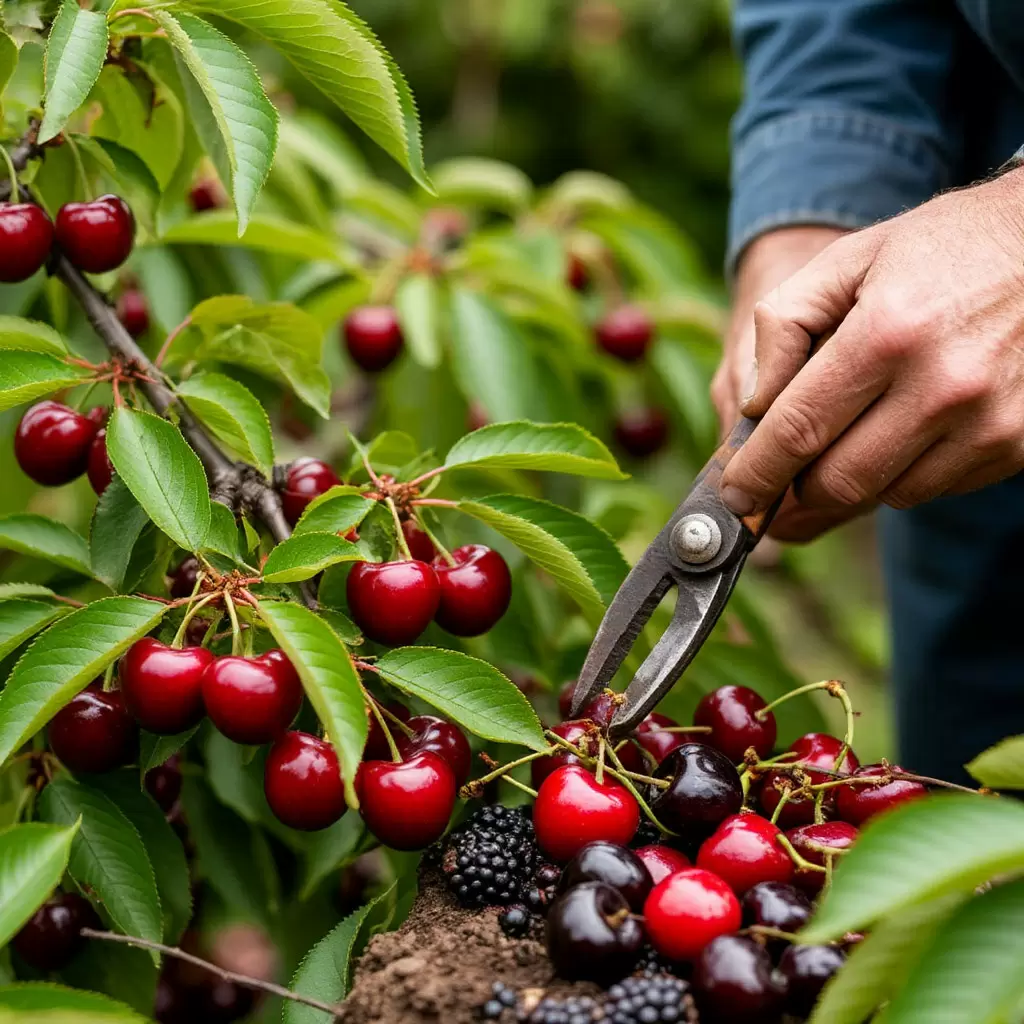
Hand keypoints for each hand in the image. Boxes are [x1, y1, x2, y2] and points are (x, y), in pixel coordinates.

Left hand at [718, 167, 1023, 527]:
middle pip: (837, 482)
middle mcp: (943, 386)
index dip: (755, 474)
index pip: (799, 430)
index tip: (732, 496)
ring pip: (883, 495)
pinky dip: (900, 473)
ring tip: (852, 430)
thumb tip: (752, 404)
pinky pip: (932, 488)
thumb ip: (783, 326)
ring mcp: (987, 422)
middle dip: (794, 488)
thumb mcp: (847, 261)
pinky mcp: (1017, 444)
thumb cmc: (938, 249)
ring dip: (850, 479)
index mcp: (889, 333)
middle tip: (777, 477)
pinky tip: (904, 427)